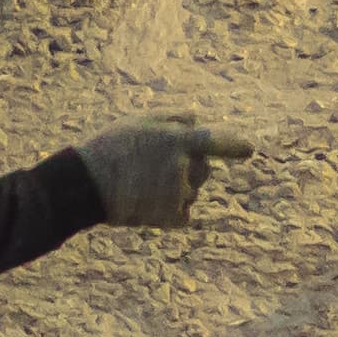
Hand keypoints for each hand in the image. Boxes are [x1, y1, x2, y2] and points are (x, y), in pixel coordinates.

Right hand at [77, 119, 256, 227]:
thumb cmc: (112, 147)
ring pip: (192, 191)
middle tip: (159, 166)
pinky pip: (184, 214)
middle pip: (204, 169)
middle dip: (191, 167)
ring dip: (178, 189)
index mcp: (178, 140)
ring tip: (145, 185)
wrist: (86, 184)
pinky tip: (148, 204)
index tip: (250, 149)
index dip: (235, 145)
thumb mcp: (141, 121)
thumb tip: (197, 120)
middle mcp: (183, 167)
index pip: (216, 141)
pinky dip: (172, 211)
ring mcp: (178, 194)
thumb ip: (174, 119)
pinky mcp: (169, 217)